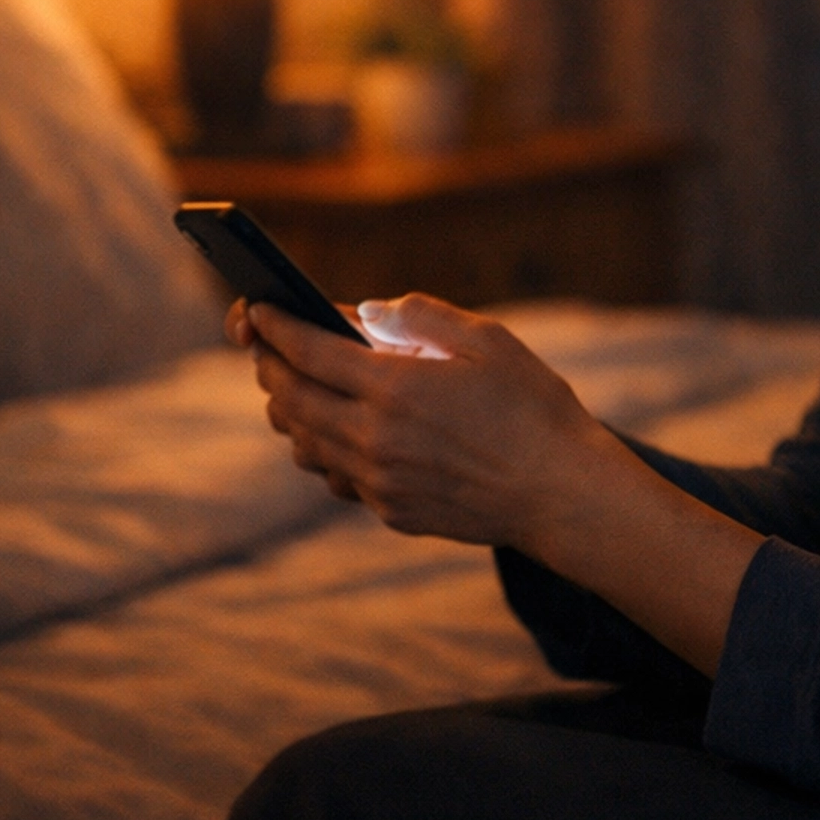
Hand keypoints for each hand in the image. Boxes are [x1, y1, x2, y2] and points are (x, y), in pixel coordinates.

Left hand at [230, 292, 609, 548]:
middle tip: (266, 344)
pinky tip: (338, 431)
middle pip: (291, 399)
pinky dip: (323, 447)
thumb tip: (364, 312)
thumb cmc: (534, 408)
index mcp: (396, 388)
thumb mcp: (488, 340)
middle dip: (269, 366)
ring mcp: (380, 481)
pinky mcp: (391, 511)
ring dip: (289, 410)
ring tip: (293, 386)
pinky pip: (336, 476)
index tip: (257, 309)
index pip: (307, 351)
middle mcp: (376, 439)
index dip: (274, 326)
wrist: (562, 494)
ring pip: (304, 443)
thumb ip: (421, 317)